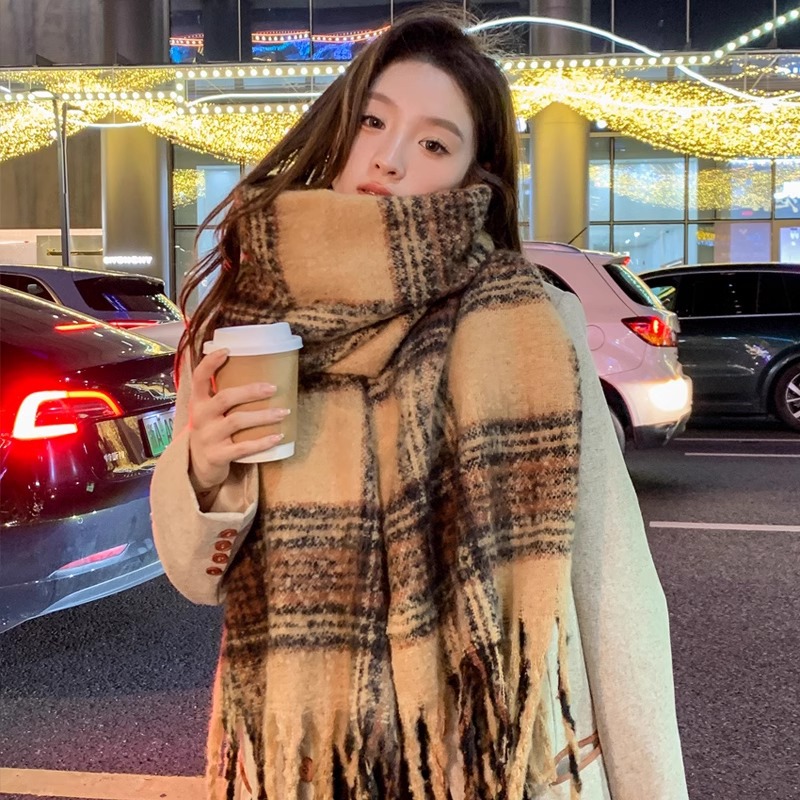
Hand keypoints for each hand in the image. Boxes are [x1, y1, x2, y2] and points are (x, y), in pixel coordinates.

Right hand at [187, 348, 288, 491]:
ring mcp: (208, 437)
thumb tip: (261, 375)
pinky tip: (278, 436)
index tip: (227, 350)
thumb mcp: (210, 412)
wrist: (199, 467)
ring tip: (284, 412)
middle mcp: (200, 418)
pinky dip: (262, 442)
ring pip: (237, 421)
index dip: (210, 363)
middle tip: (273, 388)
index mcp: (198, 402)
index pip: (199, 378)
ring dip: (263, 416)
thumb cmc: (212, 431)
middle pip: (225, 398)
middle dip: (251, 391)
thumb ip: (224, 396)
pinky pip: (243, 447)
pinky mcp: (217, 456)